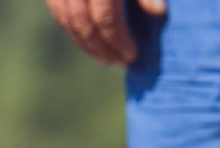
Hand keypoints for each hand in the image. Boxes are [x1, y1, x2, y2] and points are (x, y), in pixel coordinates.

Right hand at [45, 0, 164, 65]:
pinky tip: (89, 40)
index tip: (132, 56)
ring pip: (68, 21)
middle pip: (84, 25)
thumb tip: (160, 13)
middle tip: (118, 63)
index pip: (105, 18)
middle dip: (102, 48)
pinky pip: (59, 13)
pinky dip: (73, 30)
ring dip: (86, 44)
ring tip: (105, 58)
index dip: (118, 40)